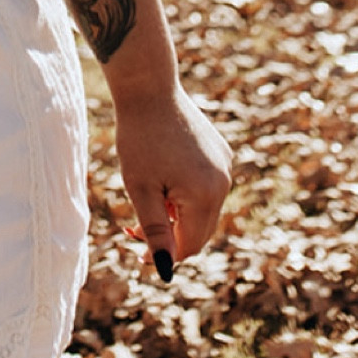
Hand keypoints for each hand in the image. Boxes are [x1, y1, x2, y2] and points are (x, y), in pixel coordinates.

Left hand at [114, 83, 231, 280]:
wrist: (148, 88)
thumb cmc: (139, 138)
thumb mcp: (141, 189)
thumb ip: (155, 231)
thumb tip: (165, 270)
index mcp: (205, 195)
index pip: (189, 245)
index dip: (163, 254)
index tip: (135, 248)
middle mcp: (223, 182)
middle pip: (199, 230)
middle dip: (169, 234)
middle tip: (132, 225)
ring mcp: (225, 166)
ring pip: (202, 209)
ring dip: (176, 213)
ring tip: (148, 192)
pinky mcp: (221, 152)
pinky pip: (206, 186)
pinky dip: (185, 192)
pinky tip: (162, 173)